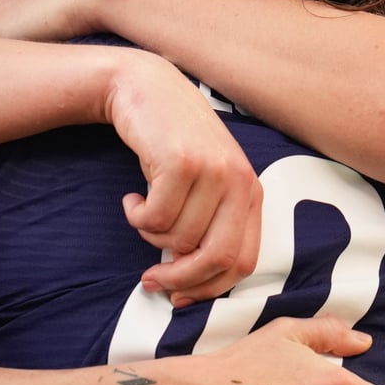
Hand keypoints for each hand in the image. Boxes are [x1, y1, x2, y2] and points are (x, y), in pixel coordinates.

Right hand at [105, 51, 261, 305]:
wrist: (145, 88)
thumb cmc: (172, 142)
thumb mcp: (205, 183)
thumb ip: (209, 224)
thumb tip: (190, 285)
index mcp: (251, 191)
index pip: (243, 260)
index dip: (209, 288)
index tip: (178, 296)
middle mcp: (240, 181)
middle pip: (218, 258)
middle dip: (181, 279)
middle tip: (150, 281)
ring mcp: (213, 170)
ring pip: (179, 239)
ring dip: (151, 235)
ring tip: (142, 210)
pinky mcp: (181, 162)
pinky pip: (155, 218)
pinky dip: (137, 216)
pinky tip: (132, 197)